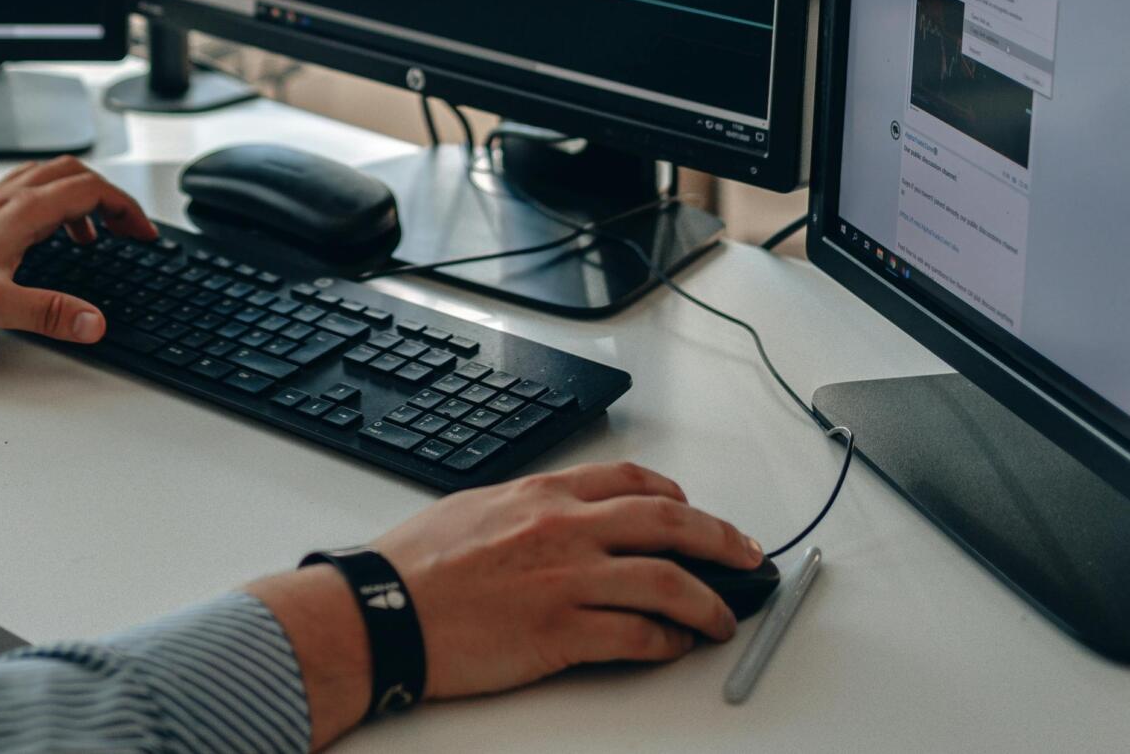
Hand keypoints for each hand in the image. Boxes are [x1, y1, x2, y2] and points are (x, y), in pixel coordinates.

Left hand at [0, 156, 157, 347]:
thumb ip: (48, 313)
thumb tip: (94, 322)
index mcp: (20, 212)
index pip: (89, 191)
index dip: (126, 208)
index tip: (143, 233)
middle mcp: (7, 200)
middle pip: (73, 174)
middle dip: (109, 197)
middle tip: (127, 228)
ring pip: (47, 178)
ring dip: (79, 197)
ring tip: (91, 235)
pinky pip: (22, 191)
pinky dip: (48, 203)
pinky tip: (40, 233)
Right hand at [250, 463, 763, 746]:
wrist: (381, 613)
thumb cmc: (413, 566)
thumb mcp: (474, 508)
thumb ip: (526, 509)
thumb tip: (558, 519)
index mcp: (542, 494)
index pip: (629, 480)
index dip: (675, 494)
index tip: (691, 505)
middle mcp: (563, 529)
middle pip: (667, 521)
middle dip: (719, 537)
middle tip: (748, 554)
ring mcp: (566, 580)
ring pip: (666, 581)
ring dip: (708, 601)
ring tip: (724, 618)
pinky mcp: (561, 633)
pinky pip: (636, 635)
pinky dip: (666, 642)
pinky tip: (674, 647)